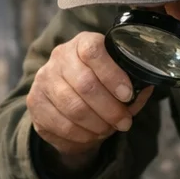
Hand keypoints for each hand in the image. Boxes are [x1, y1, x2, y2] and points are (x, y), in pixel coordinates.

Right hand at [27, 31, 152, 172]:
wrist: (66, 99)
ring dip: (97, 124)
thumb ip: (133, 84)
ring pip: (73, 108)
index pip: (93, 51)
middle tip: (124, 122)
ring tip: (109, 129)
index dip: (112, 74)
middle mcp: (59, 57)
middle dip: (110, 108)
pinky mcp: (35, 103)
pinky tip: (92, 134)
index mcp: (81, 43)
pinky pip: (61, 125)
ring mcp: (44, 80)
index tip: (127, 94)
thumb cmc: (99, 85)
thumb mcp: (118, 79)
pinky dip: (82, 135)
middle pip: (85, 84)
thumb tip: (144, 89)